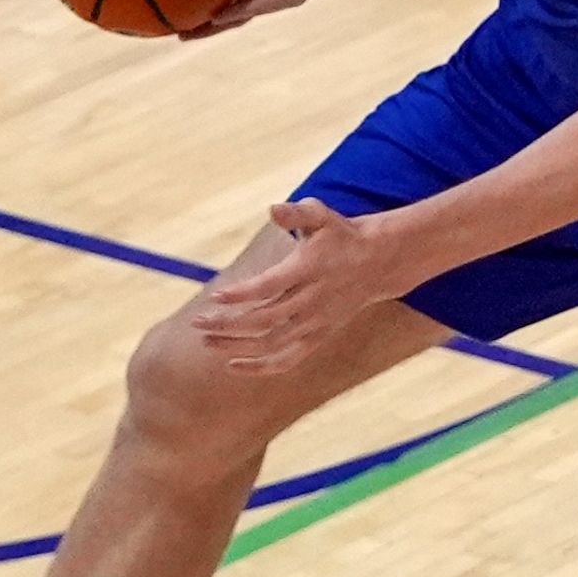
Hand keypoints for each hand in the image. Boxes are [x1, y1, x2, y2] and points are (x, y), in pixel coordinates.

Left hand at [188, 198, 413, 372]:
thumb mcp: (322, 215)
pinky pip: (289, 359)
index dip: (242, 294)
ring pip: (272, 343)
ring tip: (206, 342)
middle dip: (228, 324)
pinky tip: (234, 365)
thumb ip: (297, 212)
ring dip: (237, 346)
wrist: (379, 262)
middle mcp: (311, 300)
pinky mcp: (319, 336)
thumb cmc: (340, 235)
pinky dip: (262, 367)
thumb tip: (272, 209)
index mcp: (308, 270)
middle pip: (264, 320)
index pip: (270, 287)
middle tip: (198, 323)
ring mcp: (315, 322)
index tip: (215, 296)